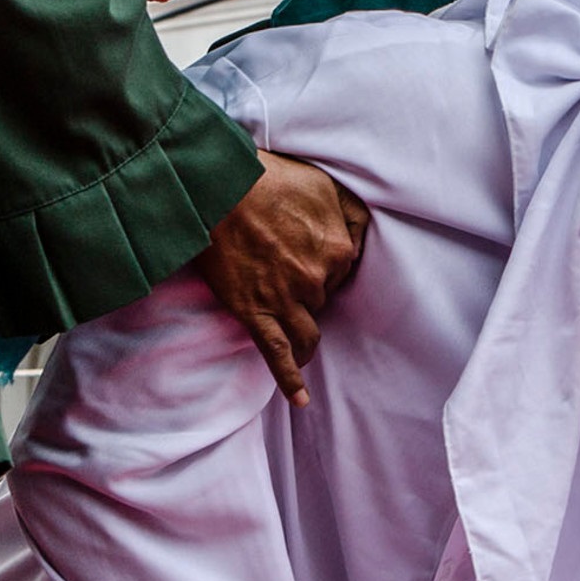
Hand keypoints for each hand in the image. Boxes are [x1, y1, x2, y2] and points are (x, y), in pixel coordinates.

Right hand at [193, 151, 370, 406]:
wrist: (217, 189)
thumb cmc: (270, 180)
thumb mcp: (327, 185)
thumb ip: (352, 215)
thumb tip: (362, 241)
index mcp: (339, 251)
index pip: (342, 273)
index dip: (324, 267)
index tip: (304, 256)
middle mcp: (317, 280)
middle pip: (321, 299)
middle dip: (308, 293)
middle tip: (284, 276)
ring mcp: (285, 300)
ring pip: (307, 331)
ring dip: (306, 337)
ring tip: (302, 343)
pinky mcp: (255, 314)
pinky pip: (278, 354)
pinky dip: (290, 380)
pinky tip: (300, 400)